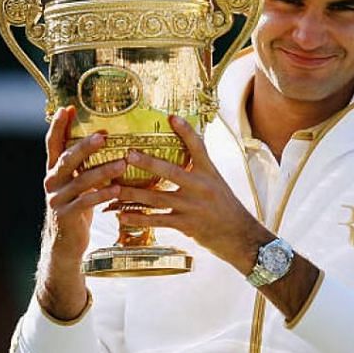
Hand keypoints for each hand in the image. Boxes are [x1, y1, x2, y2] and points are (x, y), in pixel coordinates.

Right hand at [38, 106, 125, 319]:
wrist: (65, 243)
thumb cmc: (78, 206)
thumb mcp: (77, 183)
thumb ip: (85, 164)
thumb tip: (107, 138)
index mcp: (54, 170)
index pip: (52, 143)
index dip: (58, 126)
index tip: (66, 108)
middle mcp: (52, 181)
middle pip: (66, 158)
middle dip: (84, 146)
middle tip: (103, 135)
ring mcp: (57, 199)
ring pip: (80, 180)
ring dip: (103, 171)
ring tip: (123, 163)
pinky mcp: (66, 215)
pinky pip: (86, 202)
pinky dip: (102, 194)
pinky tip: (118, 190)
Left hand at [119, 115, 272, 274]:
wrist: (240, 235)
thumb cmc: (225, 207)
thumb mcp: (216, 183)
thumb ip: (199, 169)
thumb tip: (184, 151)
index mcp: (209, 172)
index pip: (198, 147)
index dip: (185, 131)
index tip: (171, 118)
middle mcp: (201, 187)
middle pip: (171, 172)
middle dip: (148, 163)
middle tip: (128, 154)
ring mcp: (193, 207)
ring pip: (157, 198)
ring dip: (133, 194)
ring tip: (114, 189)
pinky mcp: (187, 225)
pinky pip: (158, 221)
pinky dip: (138, 219)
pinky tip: (122, 216)